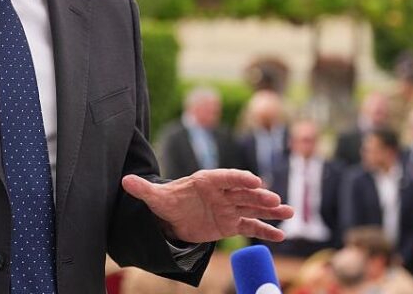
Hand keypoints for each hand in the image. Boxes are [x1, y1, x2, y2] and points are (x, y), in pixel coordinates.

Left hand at [121, 169, 293, 243]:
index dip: (240, 178)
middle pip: (243, 193)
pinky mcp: (232, 224)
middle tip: (275, 199)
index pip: (226, 177)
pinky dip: (266, 231)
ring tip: (288, 212)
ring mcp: (229, 208)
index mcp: (207, 180)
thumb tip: (124, 181)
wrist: (172, 217)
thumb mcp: (155, 198)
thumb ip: (143, 190)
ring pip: (252, 208)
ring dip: (270, 210)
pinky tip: (280, 235)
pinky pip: (251, 227)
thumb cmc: (167, 202)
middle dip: (260, 196)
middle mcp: (222, 192)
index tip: (255, 181)